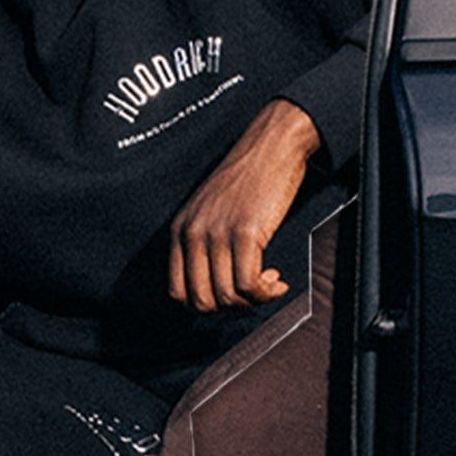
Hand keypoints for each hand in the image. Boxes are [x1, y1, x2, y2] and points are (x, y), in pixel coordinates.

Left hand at [167, 99, 324, 311]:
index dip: (207, 305)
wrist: (271, 146)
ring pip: (227, 297)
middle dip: (230, 309)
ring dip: (253, 301)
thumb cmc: (247, 179)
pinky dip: (266, 293)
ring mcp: (218, 233)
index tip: (230, 297)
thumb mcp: (211, 211)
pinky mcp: (246, 232)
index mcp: (180, 230)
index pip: (178, 291)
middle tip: (252, 296)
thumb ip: (205, 243)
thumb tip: (217, 287)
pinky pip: (249, 284)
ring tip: (269, 285)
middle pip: (201, 301)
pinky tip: (278, 281)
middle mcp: (193, 233)